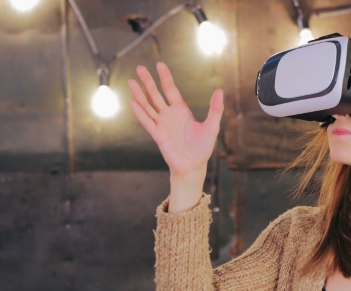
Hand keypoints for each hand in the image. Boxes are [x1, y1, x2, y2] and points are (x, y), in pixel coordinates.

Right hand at [128, 62, 223, 178]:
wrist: (193, 166)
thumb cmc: (203, 148)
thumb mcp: (212, 126)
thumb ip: (215, 109)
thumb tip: (219, 91)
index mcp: (181, 110)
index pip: (170, 89)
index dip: (165, 77)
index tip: (159, 64)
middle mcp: (169, 115)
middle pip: (156, 95)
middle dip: (148, 82)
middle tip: (140, 68)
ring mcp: (162, 124)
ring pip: (148, 106)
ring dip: (139, 95)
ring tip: (131, 82)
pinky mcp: (158, 135)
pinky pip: (147, 122)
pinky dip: (140, 113)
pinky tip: (132, 103)